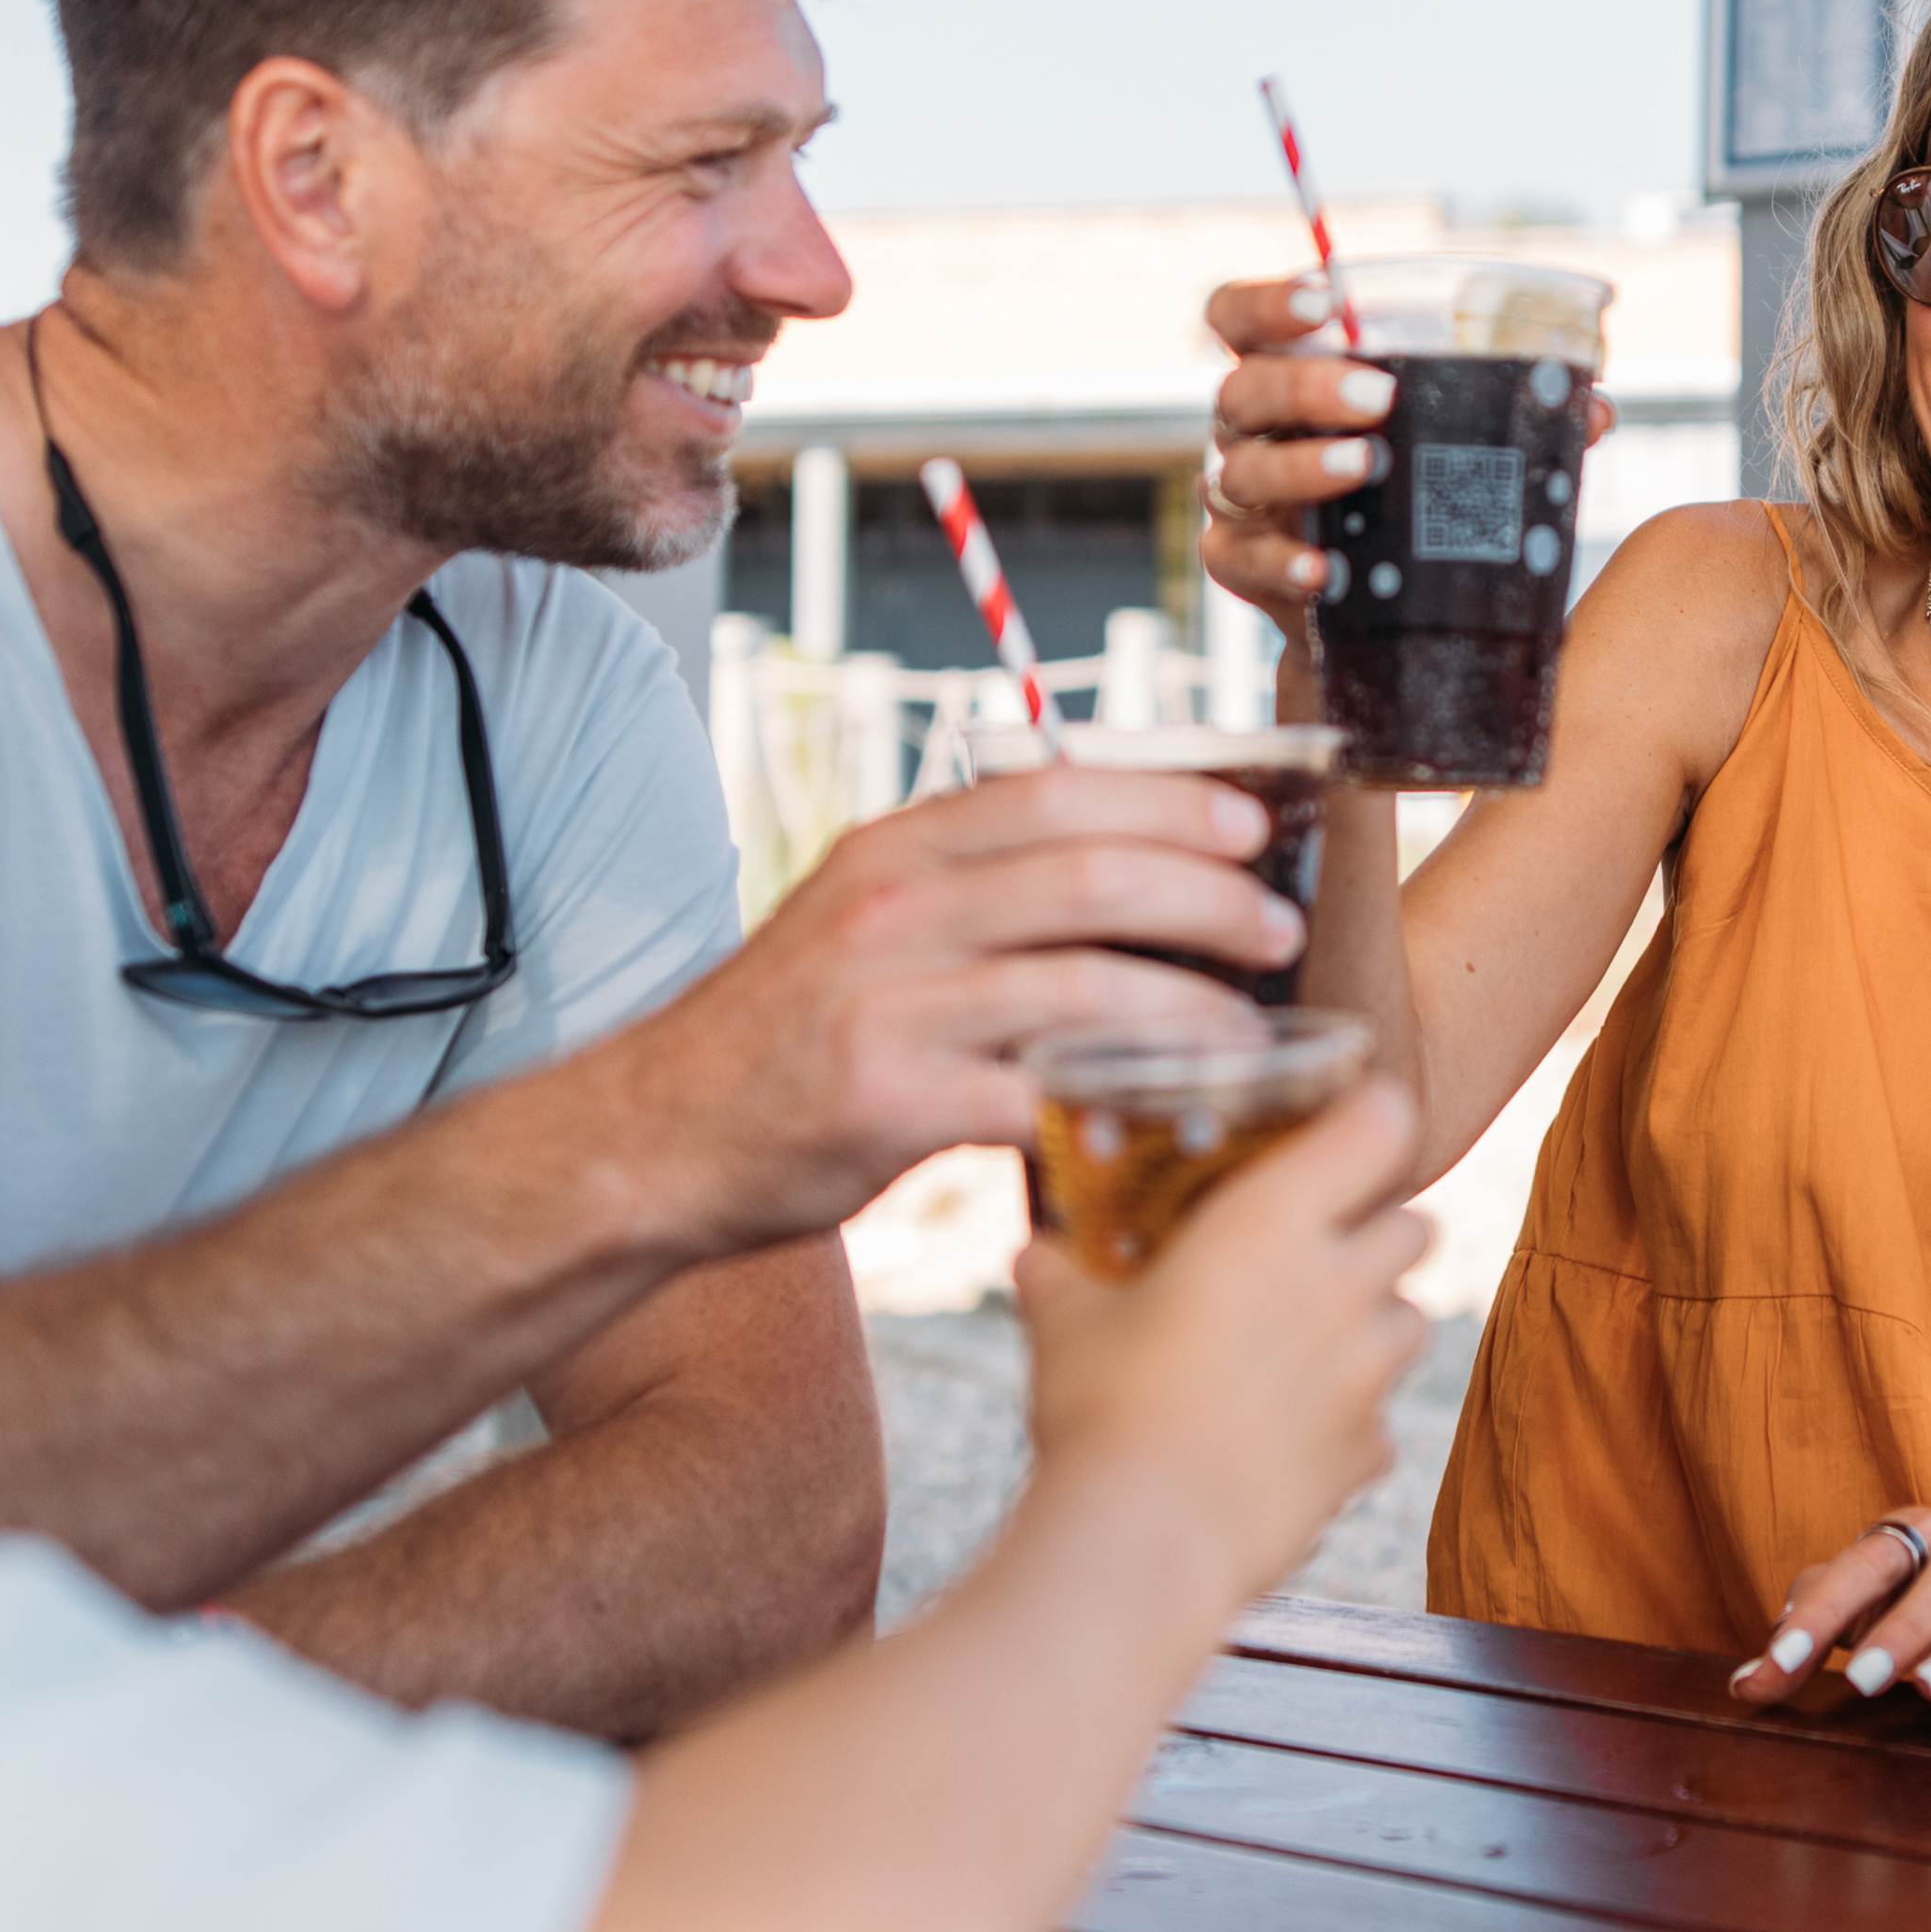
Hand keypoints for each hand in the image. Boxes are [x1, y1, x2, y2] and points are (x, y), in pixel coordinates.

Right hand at [650, 768, 1305, 1246]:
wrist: (653, 1139)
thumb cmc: (782, 1037)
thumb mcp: (860, 925)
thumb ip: (967, 892)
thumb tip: (1118, 872)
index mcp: (894, 852)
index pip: (1055, 792)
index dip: (1169, 800)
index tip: (1248, 821)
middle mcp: (891, 911)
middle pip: (1089, 874)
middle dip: (1207, 895)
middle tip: (1276, 926)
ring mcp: (888, 1005)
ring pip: (1082, 983)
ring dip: (1187, 1007)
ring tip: (1247, 1029)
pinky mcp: (889, 1103)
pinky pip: (1037, 1095)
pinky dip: (1116, 1104)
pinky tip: (1168, 1117)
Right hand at [1011, 1080, 1430, 1596]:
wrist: (1146, 1539)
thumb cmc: (1103, 1409)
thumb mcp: (1064, 1325)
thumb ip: (1061, 1275)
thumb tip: (1038, 1254)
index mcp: (1273, 1221)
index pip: (1380, 1124)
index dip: (1372, 1117)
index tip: (1346, 1125)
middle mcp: (1340, 1285)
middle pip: (1415, 1223)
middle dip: (1377, 1227)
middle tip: (1316, 1245)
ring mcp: (1366, 1373)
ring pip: (1413, 1320)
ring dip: (1374, 1320)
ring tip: (1306, 1339)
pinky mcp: (1367, 1452)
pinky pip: (1381, 1420)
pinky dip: (1350, 1420)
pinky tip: (1290, 1434)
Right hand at [1196, 275, 1621, 623]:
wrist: (1378, 604)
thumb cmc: (1409, 488)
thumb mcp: (1449, 439)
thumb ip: (1510, 412)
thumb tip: (1593, 408)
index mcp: (1287, 374)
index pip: (1238, 318)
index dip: (1269, 302)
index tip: (1324, 300)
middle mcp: (1250, 431)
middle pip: (1245, 391)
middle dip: (1307, 386)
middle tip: (1380, 395)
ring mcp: (1240, 500)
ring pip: (1239, 474)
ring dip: (1302, 467)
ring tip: (1367, 466)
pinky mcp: (1241, 567)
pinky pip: (1238, 562)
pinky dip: (1280, 563)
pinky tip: (1325, 570)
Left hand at [1727, 1507, 1930, 1714]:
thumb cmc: (1910, 1597)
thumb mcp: (1856, 1599)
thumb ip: (1800, 1634)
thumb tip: (1747, 1684)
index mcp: (1912, 1537)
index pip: (1864, 1564)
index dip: (1822, 1611)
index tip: (1780, 1660)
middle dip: (1902, 1631)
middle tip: (1861, 1680)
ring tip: (1928, 1686)